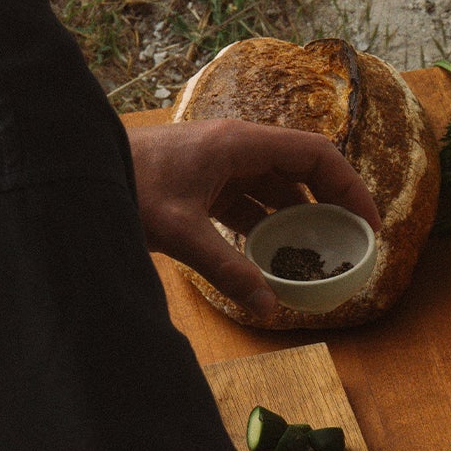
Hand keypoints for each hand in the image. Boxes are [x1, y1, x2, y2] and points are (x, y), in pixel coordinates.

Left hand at [128, 119, 381, 317]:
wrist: (82, 174)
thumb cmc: (127, 186)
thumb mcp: (180, 232)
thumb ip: (227, 269)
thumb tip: (269, 306)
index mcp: (239, 144)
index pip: (315, 154)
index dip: (350, 186)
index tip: (367, 224)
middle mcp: (236, 148)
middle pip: (303, 169)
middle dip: (333, 204)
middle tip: (352, 243)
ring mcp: (221, 165)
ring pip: (279, 187)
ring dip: (302, 218)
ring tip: (320, 254)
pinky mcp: (207, 184)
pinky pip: (253, 202)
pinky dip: (270, 226)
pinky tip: (277, 257)